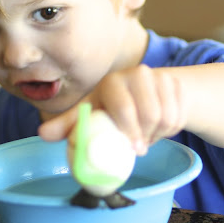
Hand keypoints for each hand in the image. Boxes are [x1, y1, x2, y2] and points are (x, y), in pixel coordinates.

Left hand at [39, 65, 187, 153]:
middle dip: (147, 135)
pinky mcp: (176, 83)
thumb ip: (69, 124)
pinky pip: (181, 114)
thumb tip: (42, 134)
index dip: (129, 130)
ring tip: (148, 135)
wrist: (145, 93)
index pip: (123, 107)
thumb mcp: (91, 112)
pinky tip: (162, 126)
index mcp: (111, 83)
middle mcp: (136, 74)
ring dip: (160, 133)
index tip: (133, 149)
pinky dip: (174, 127)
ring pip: (167, 116)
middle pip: (149, 113)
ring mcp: (158, 76)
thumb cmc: (112, 108)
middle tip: (141, 147)